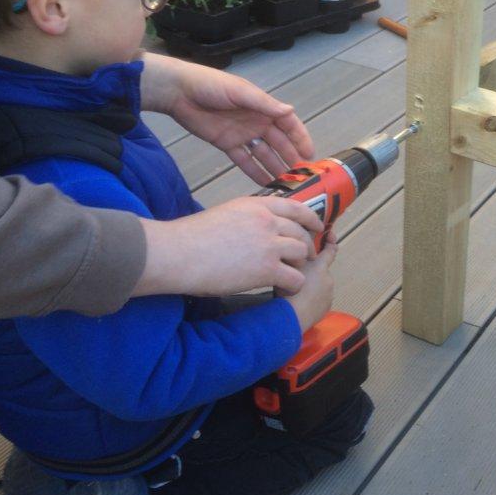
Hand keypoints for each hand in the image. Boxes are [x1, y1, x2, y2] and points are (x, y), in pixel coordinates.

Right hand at [135, 196, 323, 296]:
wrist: (177, 254)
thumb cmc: (190, 237)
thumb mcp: (225, 214)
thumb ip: (247, 218)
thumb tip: (256, 228)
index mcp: (257, 206)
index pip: (296, 207)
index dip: (311, 218)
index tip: (318, 226)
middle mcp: (268, 221)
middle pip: (301, 232)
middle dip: (307, 246)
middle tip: (305, 257)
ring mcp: (269, 244)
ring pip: (302, 253)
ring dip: (300, 265)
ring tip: (291, 274)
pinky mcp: (267, 268)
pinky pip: (296, 277)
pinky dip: (294, 285)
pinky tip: (285, 289)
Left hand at [139, 52, 313, 184]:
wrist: (178, 92)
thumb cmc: (211, 85)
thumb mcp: (240, 91)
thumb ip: (265, 104)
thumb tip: (290, 110)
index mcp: (263, 107)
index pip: (288, 125)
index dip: (300, 139)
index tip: (310, 155)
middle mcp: (257, 122)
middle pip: (279, 143)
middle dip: (291, 157)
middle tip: (302, 175)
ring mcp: (243, 134)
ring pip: (264, 154)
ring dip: (276, 167)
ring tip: (287, 184)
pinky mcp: (227, 144)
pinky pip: (244, 161)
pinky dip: (255, 172)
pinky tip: (266, 184)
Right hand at [282, 238, 336, 332]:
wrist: (292, 316)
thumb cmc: (287, 290)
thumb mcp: (288, 265)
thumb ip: (295, 253)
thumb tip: (298, 244)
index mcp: (320, 266)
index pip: (330, 250)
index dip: (330, 241)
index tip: (330, 235)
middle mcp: (328, 279)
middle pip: (321, 270)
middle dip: (312, 270)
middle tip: (297, 273)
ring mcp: (329, 294)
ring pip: (320, 285)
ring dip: (312, 284)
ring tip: (296, 290)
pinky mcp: (326, 307)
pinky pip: (320, 298)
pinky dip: (312, 298)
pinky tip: (300, 300)